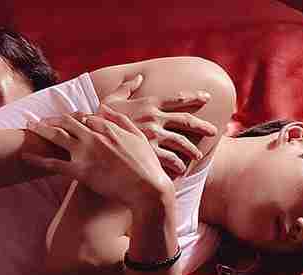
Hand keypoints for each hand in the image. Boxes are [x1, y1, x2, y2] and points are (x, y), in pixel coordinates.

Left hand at [21, 110, 172, 207]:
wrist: (147, 189)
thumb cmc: (146, 165)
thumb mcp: (138, 136)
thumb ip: (121, 120)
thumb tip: (105, 109)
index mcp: (107, 127)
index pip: (84, 116)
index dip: (71, 116)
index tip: (64, 118)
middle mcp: (93, 136)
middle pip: (66, 122)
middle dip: (51, 119)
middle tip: (39, 119)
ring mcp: (85, 153)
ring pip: (56, 136)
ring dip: (40, 130)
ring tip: (29, 128)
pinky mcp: (80, 171)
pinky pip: (53, 164)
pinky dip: (37, 159)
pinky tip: (25, 156)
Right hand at [100, 74, 217, 176]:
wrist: (88, 136)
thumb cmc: (98, 118)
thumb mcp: (111, 99)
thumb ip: (126, 88)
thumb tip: (137, 77)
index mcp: (149, 103)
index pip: (177, 98)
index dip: (194, 97)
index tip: (207, 97)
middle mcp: (155, 118)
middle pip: (186, 121)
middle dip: (201, 126)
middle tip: (213, 131)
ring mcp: (153, 136)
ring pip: (181, 143)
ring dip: (191, 150)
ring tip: (198, 157)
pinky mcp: (148, 153)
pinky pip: (169, 160)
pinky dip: (177, 165)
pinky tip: (181, 170)